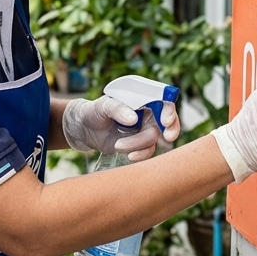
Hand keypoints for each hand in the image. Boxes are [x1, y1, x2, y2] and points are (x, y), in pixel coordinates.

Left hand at [63, 95, 179, 161]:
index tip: (165, 121)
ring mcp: (144, 131)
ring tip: (118, 145)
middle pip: (169, 121)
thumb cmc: (94, 111)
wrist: (84, 130)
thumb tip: (133, 119)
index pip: (163, 101)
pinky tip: (127, 156)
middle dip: (172, 129)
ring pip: (153, 140)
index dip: (169, 110)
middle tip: (168, 138)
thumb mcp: (102, 106)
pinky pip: (147, 152)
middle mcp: (147, 114)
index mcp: (142, 99)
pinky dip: (139, 155)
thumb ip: (117, 109)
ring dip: (138, 145)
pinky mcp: (139, 146)